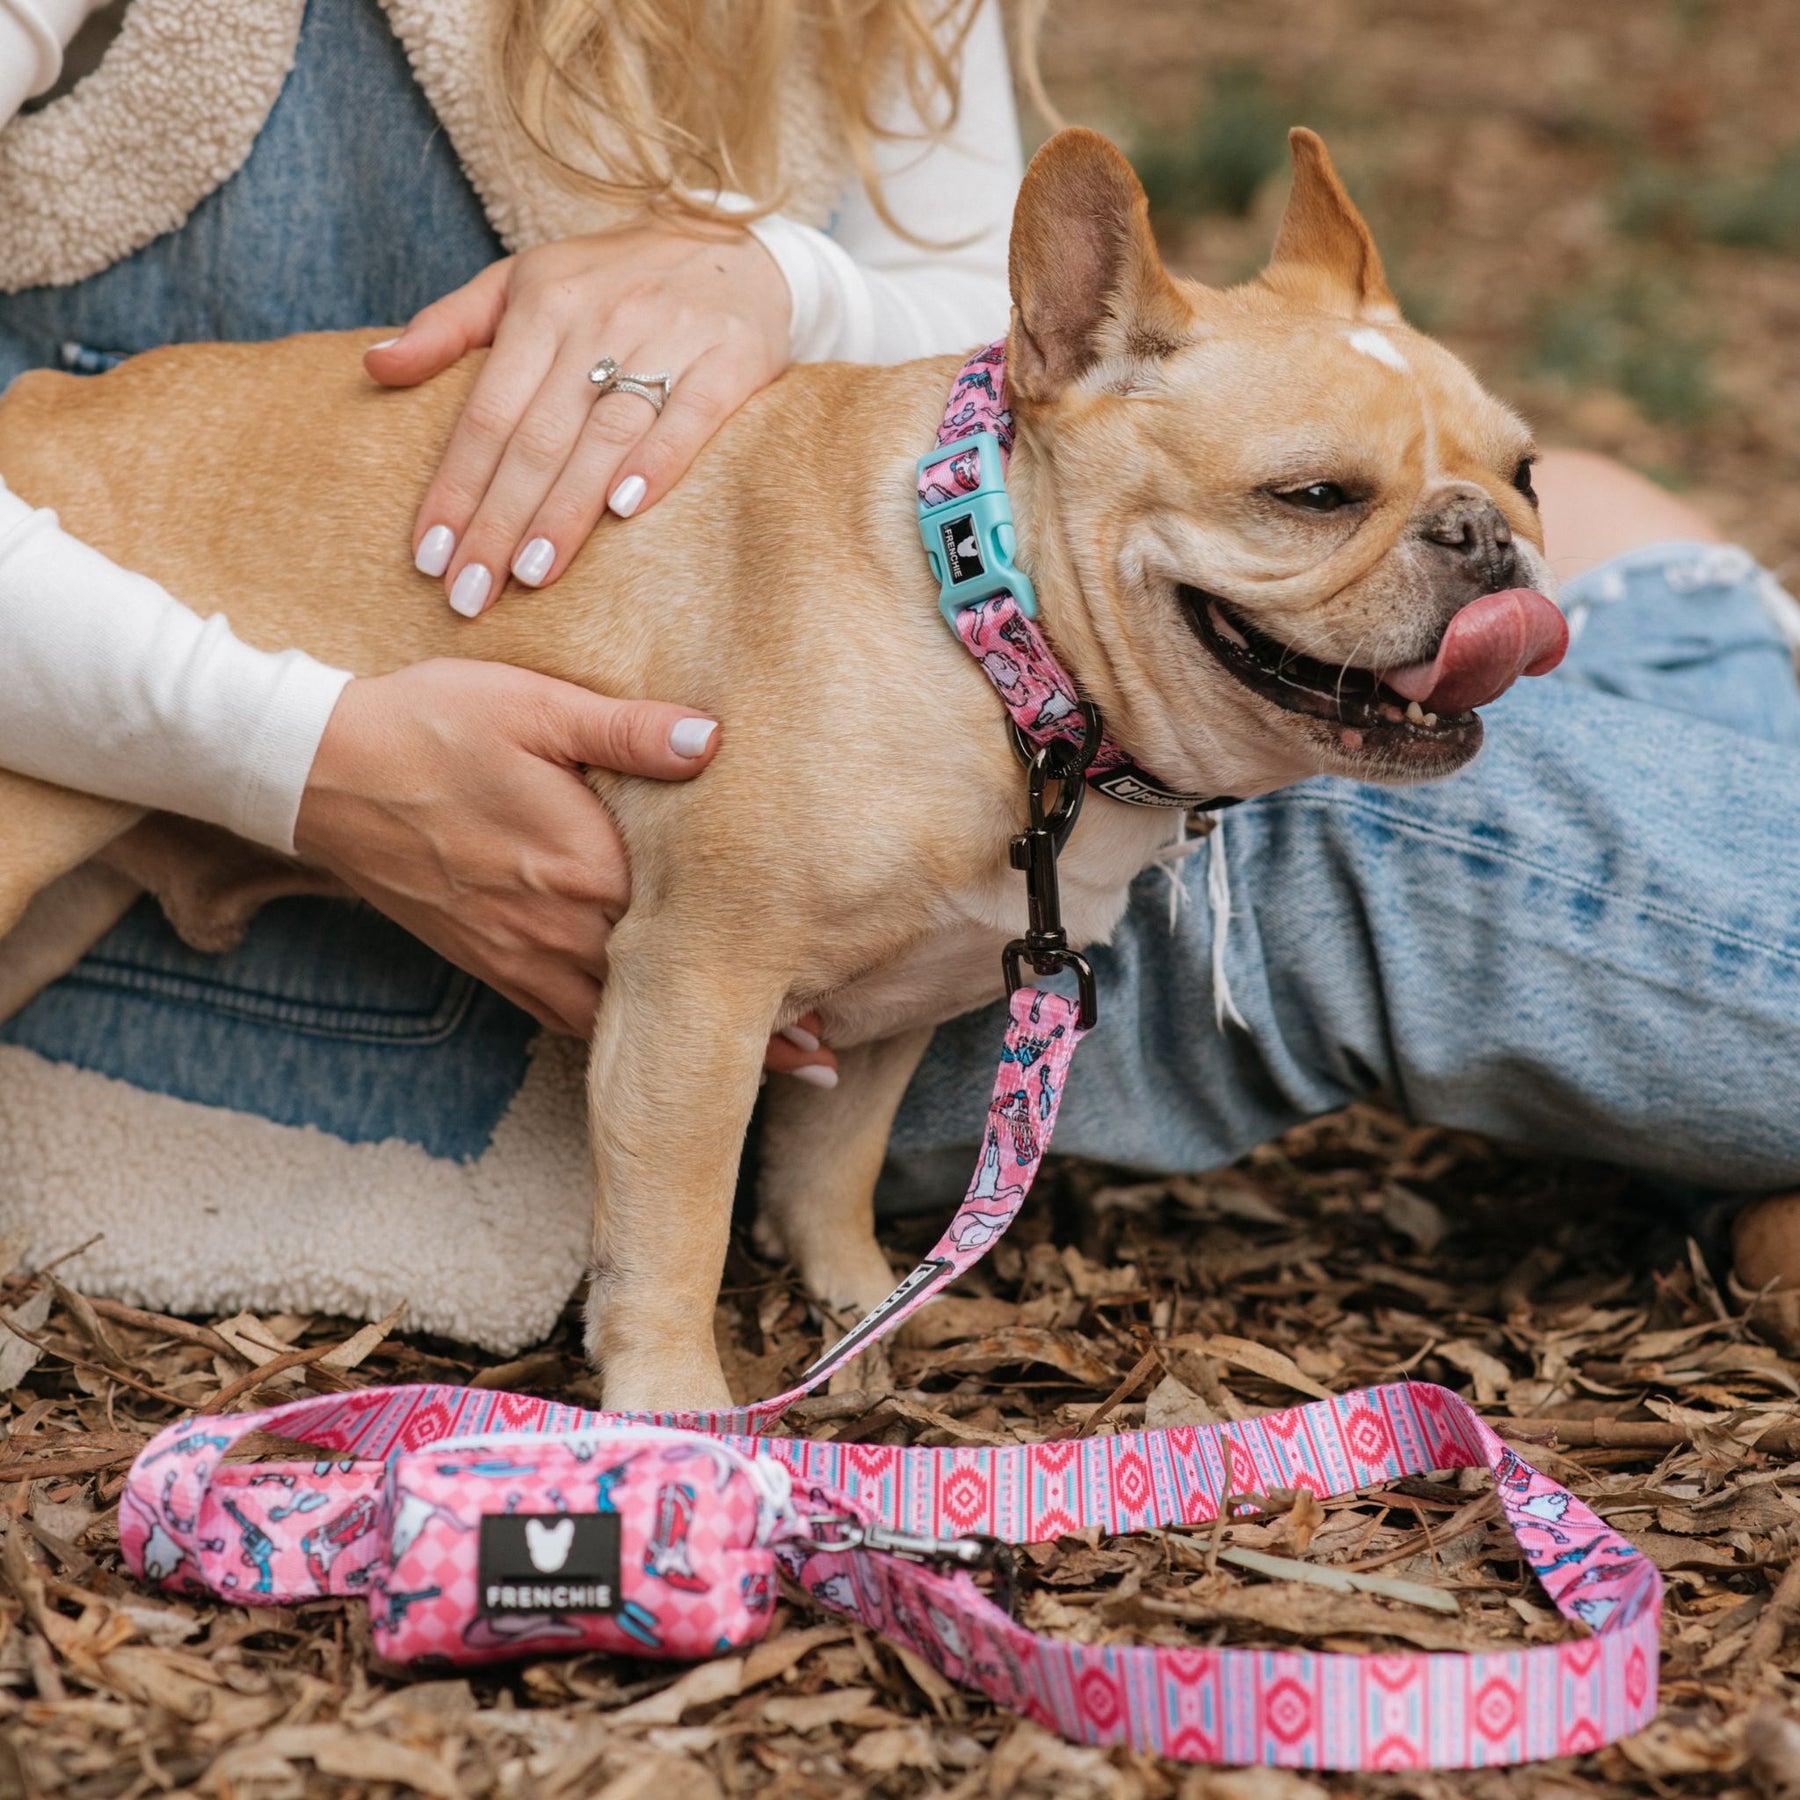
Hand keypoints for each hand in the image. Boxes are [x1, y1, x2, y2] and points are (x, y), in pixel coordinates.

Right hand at [292, 660, 837, 1083]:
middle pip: (668, 991)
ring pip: (622, 1018)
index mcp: (584, 864)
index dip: (760, 965)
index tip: (827, 1001)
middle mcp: (558, 924)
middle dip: (744, 1027)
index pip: (691, 928)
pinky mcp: (489, 961)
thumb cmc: (428, 724)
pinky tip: (648, 1047)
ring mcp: (520, 952)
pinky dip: (616, 1037)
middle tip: (822, 1063)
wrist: (317, 772)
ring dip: (686, 1048)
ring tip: (758, 1074)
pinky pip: (564, 1015)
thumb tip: (716, 743)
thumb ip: (629, 732)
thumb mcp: (533, 706)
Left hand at [366, 223, 791, 615]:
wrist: (734, 241)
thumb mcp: (524, 281)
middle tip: (472, 593)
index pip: (486, 413)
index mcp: (542, 304)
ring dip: (565, 510)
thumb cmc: (615, 278)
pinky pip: (691, 417)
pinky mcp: (731, 357)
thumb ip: (448, 325)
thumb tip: (375, 368)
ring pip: (604, 435)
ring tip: (531, 574)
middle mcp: (601, 320)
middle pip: (537, 437)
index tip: (430, 556)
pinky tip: (625, 511)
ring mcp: (669, 337)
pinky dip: (657, 462)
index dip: (455, 488)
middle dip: (499, 521)